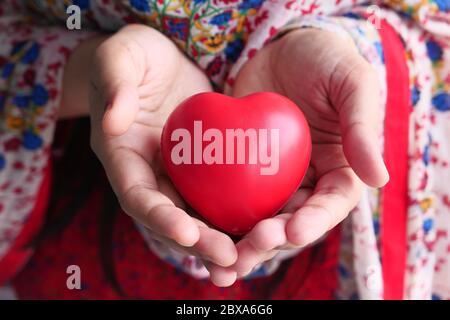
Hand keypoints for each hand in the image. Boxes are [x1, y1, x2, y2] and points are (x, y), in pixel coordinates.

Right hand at [88, 25, 237, 285]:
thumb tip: (112, 121)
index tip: (185, 232)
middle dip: (196, 242)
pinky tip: (260, 231)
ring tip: (244, 261)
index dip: (158, 217)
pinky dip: (235, 216)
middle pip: (169, 218)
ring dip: (218, 241)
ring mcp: (176, 174)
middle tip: (228, 260)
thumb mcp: (119, 57)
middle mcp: (148, 173)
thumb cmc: (135, 54)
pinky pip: (217, 196)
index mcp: (122, 155)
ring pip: (195, 216)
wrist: (163, 58)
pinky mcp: (202, 168)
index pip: (136, 194)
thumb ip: (114, 85)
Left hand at [215, 28, 389, 279]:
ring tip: (219, 262)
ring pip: (257, 219)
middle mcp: (305, 182)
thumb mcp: (352, 84)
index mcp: (338, 170)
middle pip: (290, 223)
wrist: (281, 46)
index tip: (291, 230)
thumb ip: (362, 128)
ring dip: (240, 243)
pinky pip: (228, 195)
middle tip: (246, 251)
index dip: (314, 221)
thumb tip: (379, 179)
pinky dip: (215, 216)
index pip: (330, 203)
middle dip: (269, 241)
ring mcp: (271, 179)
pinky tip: (196, 231)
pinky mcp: (240, 170)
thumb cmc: (325, 60)